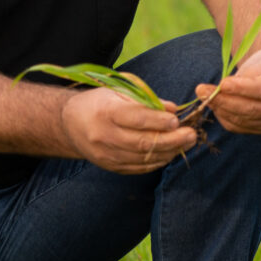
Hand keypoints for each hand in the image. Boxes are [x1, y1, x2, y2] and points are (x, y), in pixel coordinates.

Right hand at [61, 87, 199, 173]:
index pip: (136, 119)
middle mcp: (105, 136)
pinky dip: (158, 161)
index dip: (159, 121)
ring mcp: (106, 155)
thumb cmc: (100, 103)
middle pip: (143, 142)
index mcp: (106, 112)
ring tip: (187, 143)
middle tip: (191, 135)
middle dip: (171, 140)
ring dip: (169, 152)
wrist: (70, 125)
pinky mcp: (110, 167)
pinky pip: (138, 168)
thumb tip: (172, 108)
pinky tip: (170, 153)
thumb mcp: (118, 92)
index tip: (177, 120)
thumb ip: (146, 100)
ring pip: (143, 158)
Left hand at [198, 48, 260, 133]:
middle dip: (223, 100)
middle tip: (201, 90)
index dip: (242, 88)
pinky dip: (224, 117)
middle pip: (251, 108)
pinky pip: (240, 127)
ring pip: (243, 120)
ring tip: (204, 95)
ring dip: (220, 108)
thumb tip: (227, 88)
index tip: (222, 83)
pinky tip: (215, 104)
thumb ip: (250, 72)